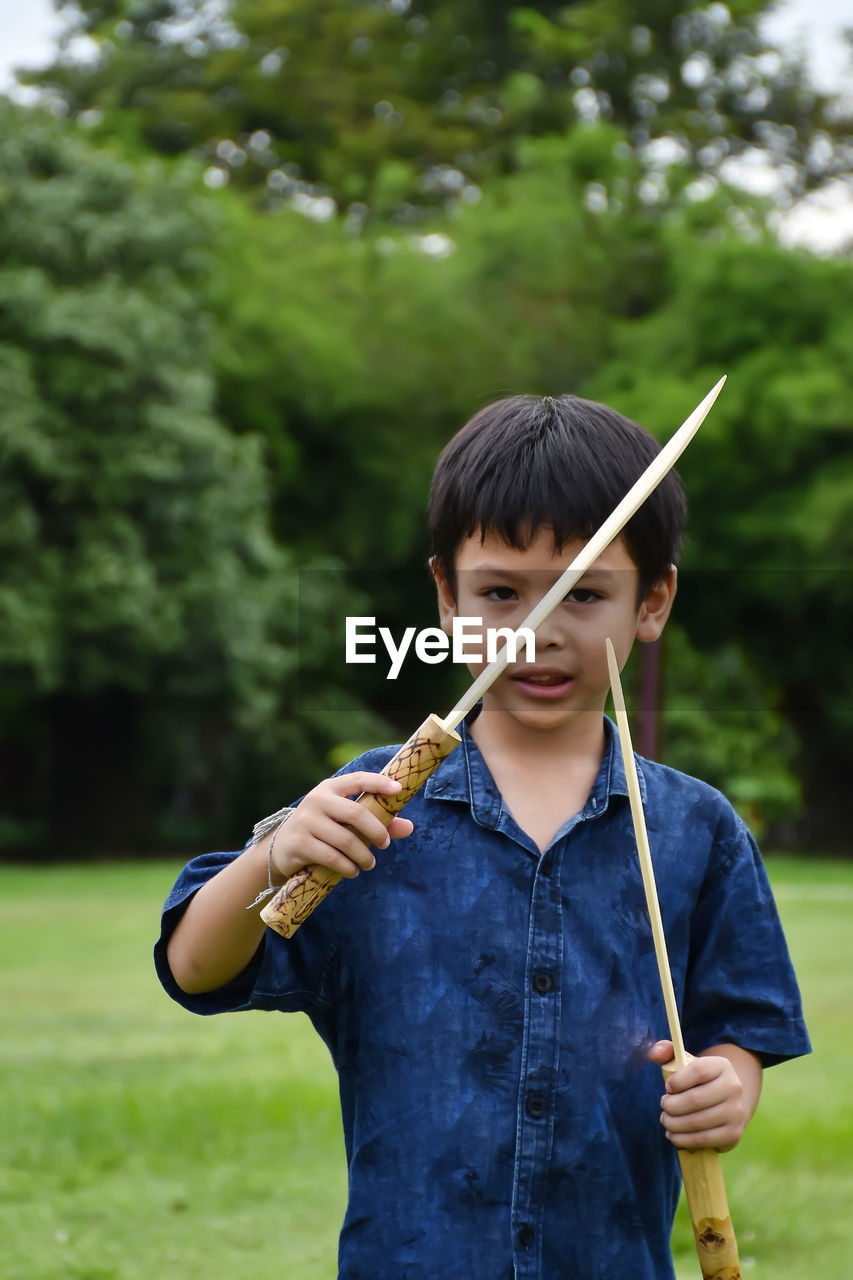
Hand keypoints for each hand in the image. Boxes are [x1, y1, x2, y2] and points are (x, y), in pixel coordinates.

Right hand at [272, 772, 413, 882]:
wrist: (282, 846)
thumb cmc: (323, 829)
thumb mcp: (345, 820)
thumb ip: (377, 821)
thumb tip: (409, 827)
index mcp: (331, 788)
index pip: (358, 779)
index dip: (379, 782)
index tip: (399, 789)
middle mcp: (317, 800)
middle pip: (355, 813)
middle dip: (376, 831)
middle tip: (385, 844)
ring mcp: (306, 821)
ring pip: (346, 840)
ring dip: (364, 855)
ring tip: (370, 864)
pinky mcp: (300, 843)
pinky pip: (332, 857)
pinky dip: (348, 867)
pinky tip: (354, 871)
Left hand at [647, 1040, 751, 1152]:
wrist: (727, 1103)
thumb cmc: (698, 1081)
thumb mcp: (685, 1061)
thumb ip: (666, 1051)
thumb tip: (654, 1055)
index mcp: (722, 1066)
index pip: (697, 1071)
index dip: (676, 1081)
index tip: (668, 1086)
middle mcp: (734, 1087)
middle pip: (694, 1099)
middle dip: (670, 1105)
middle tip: (664, 1105)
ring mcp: (736, 1112)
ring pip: (696, 1122)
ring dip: (673, 1123)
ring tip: (666, 1120)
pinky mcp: (733, 1134)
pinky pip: (702, 1140)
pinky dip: (682, 1139)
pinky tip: (673, 1134)